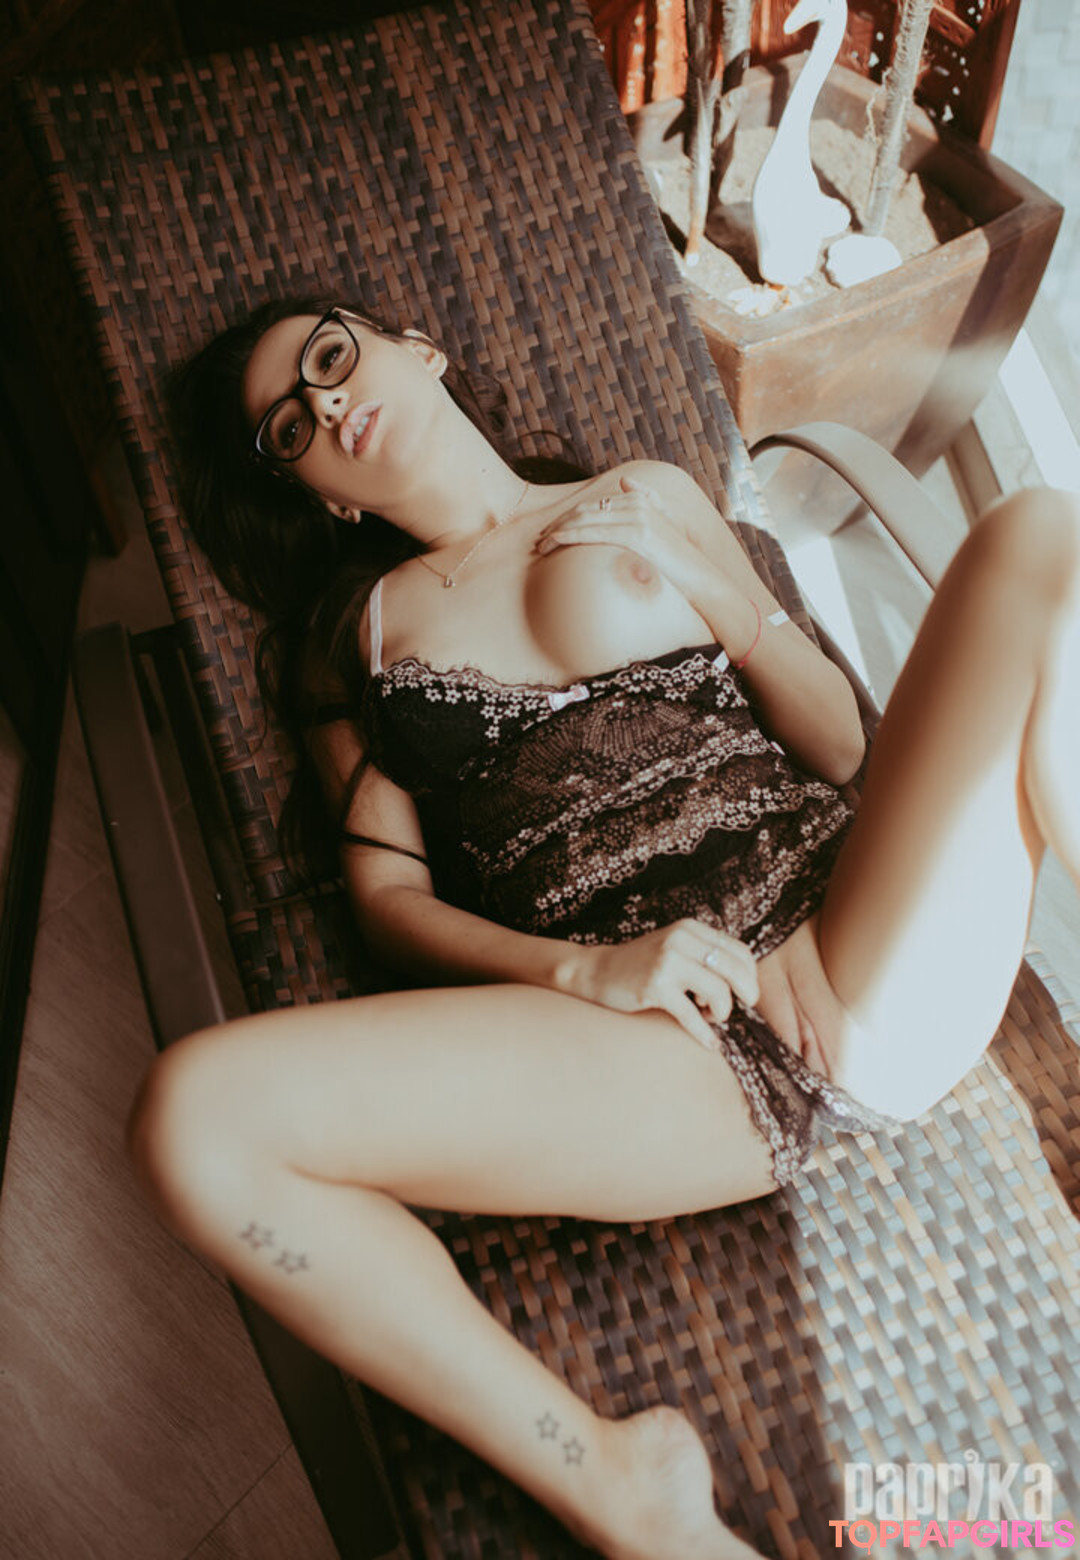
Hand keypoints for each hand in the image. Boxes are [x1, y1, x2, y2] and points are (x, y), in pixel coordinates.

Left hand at [533, 475, 720, 604]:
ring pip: (585, 520)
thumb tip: (625, 480)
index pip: (594, 505)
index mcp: (641, 500)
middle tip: (539, 539)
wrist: (702, 580)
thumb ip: (647, 502)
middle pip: (585, 509)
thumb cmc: (679, 563)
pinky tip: (553, 544)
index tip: (552, 531)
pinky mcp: (636, 534)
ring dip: (558, 531)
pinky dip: (568, 536)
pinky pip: (592, 532)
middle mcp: (638, 502)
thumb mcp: (663, 527)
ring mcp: (638, 516)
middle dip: (559, 523)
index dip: (570, 517)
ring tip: (541, 547)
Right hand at [560, 918, 759, 1051]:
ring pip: (719, 993)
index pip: (739, 952)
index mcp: (690, 929)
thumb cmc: (642, 966)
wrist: (596, 972)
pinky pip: (692, 1016)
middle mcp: (681, 940)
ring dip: (719, 1013)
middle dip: (746, 994)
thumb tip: (747, 981)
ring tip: (706, 1016)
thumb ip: (705, 955)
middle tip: (739, 1009)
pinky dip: (704, 1034)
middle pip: (735, 970)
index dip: (750, 977)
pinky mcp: (655, 986)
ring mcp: (667, 962)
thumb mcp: (676, 949)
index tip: (746, 994)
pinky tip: (710, 1044)